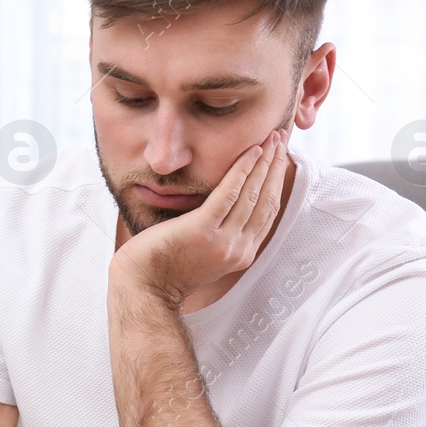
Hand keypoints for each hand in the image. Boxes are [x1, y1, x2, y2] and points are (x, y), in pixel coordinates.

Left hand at [111, 127, 290, 305]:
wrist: (144, 288)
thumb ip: (222, 233)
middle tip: (281, 139)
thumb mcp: (205, 252)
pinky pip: (229, 194)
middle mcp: (238, 248)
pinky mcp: (202, 230)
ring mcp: (222, 241)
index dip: (277, 182)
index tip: (280, 158)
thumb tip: (230, 204)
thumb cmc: (166, 267)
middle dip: (276, 167)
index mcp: (241, 253)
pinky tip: (250, 152)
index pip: (268, 212)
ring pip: (253, 194)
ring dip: (265, 163)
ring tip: (271, 139)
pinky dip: (242, 170)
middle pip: (267, 200)